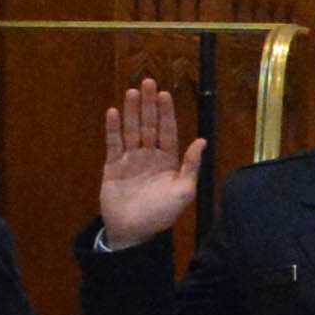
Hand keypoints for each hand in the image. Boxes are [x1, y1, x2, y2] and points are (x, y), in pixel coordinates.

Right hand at [92, 78, 204, 246]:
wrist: (133, 232)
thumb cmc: (161, 214)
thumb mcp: (183, 192)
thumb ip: (191, 166)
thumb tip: (202, 141)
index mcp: (168, 160)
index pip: (167, 130)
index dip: (166, 112)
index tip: (165, 94)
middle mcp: (149, 155)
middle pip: (149, 124)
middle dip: (149, 104)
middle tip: (147, 82)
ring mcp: (130, 159)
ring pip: (131, 129)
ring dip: (132, 111)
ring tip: (132, 92)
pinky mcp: (113, 166)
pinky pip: (113, 143)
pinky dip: (113, 128)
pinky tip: (113, 112)